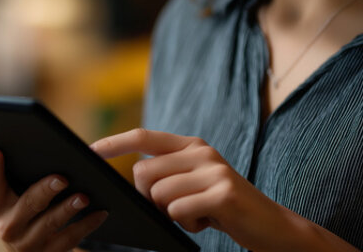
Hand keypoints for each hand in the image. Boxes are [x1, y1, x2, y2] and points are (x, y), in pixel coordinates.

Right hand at [0, 147, 108, 251]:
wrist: (25, 249)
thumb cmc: (14, 210)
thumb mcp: (0, 196)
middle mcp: (6, 227)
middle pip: (27, 205)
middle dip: (44, 191)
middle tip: (62, 178)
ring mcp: (28, 243)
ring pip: (50, 223)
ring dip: (68, 209)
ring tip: (84, 197)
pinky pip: (70, 239)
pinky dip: (86, 225)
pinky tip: (99, 212)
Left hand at [90, 128, 357, 250]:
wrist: (271, 225)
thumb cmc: (224, 208)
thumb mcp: (196, 183)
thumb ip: (170, 173)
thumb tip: (133, 177)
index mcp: (192, 146)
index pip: (144, 137)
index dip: (115, 142)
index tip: (91, 150)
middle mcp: (202, 152)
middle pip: (143, 173)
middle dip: (148, 199)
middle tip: (172, 210)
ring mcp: (214, 171)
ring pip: (159, 195)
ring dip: (171, 215)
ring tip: (197, 215)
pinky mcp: (223, 193)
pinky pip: (178, 210)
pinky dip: (187, 224)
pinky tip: (207, 222)